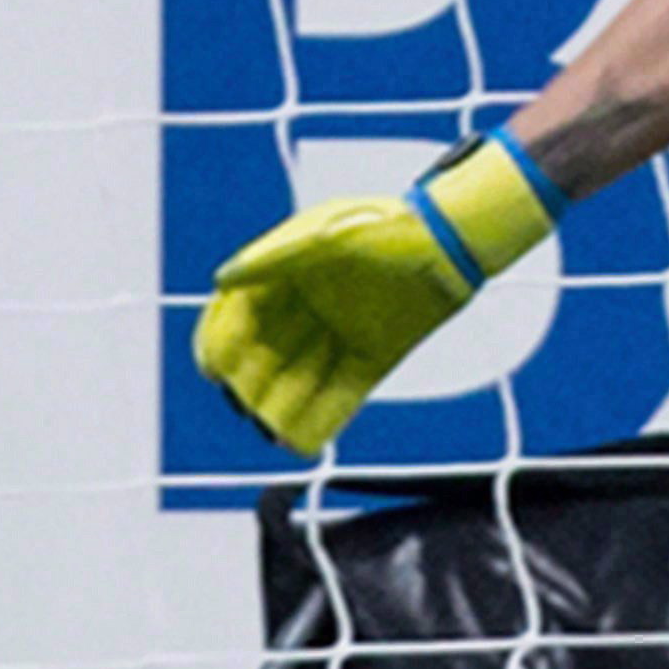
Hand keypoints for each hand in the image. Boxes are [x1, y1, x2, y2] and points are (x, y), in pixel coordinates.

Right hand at [192, 135, 563, 454]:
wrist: (454, 242)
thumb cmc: (388, 225)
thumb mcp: (327, 233)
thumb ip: (274, 256)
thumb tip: (221, 280)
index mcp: (283, 276)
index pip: (235, 317)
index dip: (219, 342)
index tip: (215, 370)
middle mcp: (305, 311)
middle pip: (260, 358)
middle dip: (248, 383)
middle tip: (246, 402)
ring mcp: (336, 338)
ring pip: (296, 384)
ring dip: (278, 410)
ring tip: (271, 429)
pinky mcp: (370, 361)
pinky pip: (338, 399)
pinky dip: (317, 423)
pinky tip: (298, 444)